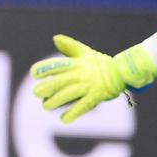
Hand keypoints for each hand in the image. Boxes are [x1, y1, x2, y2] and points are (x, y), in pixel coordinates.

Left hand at [29, 34, 156, 123]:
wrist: (122, 72)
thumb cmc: (100, 63)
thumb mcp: (85, 52)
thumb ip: (69, 46)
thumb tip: (55, 37)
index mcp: (76, 63)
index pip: (57, 65)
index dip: (44, 68)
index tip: (34, 73)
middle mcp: (80, 75)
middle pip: (59, 82)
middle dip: (46, 88)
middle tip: (37, 93)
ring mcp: (88, 86)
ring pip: (68, 95)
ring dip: (55, 102)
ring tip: (46, 106)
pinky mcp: (95, 97)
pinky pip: (82, 107)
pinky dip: (72, 114)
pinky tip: (63, 119)